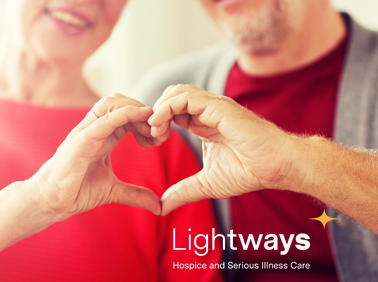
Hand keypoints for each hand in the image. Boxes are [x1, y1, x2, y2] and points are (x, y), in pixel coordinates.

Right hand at [28, 94, 160, 221]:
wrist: (52, 201)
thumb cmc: (76, 191)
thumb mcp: (114, 191)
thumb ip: (136, 194)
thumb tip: (159, 206)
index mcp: (104, 135)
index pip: (127, 113)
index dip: (146, 120)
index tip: (159, 138)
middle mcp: (96, 129)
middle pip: (121, 101)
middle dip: (144, 112)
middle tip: (158, 133)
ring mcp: (87, 131)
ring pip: (112, 102)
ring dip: (136, 109)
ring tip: (150, 129)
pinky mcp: (81, 140)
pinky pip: (104, 119)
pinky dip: (124, 113)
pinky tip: (140, 117)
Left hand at [149, 85, 299, 214]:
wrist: (276, 167)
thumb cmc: (248, 171)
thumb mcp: (206, 183)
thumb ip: (183, 191)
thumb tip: (162, 206)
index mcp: (202, 123)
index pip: (172, 110)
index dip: (158, 122)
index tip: (152, 142)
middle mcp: (206, 111)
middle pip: (171, 96)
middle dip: (155, 113)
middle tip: (152, 136)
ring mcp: (213, 106)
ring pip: (176, 92)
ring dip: (159, 108)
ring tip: (154, 130)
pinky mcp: (219, 107)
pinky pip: (186, 98)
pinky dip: (167, 108)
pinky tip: (161, 126)